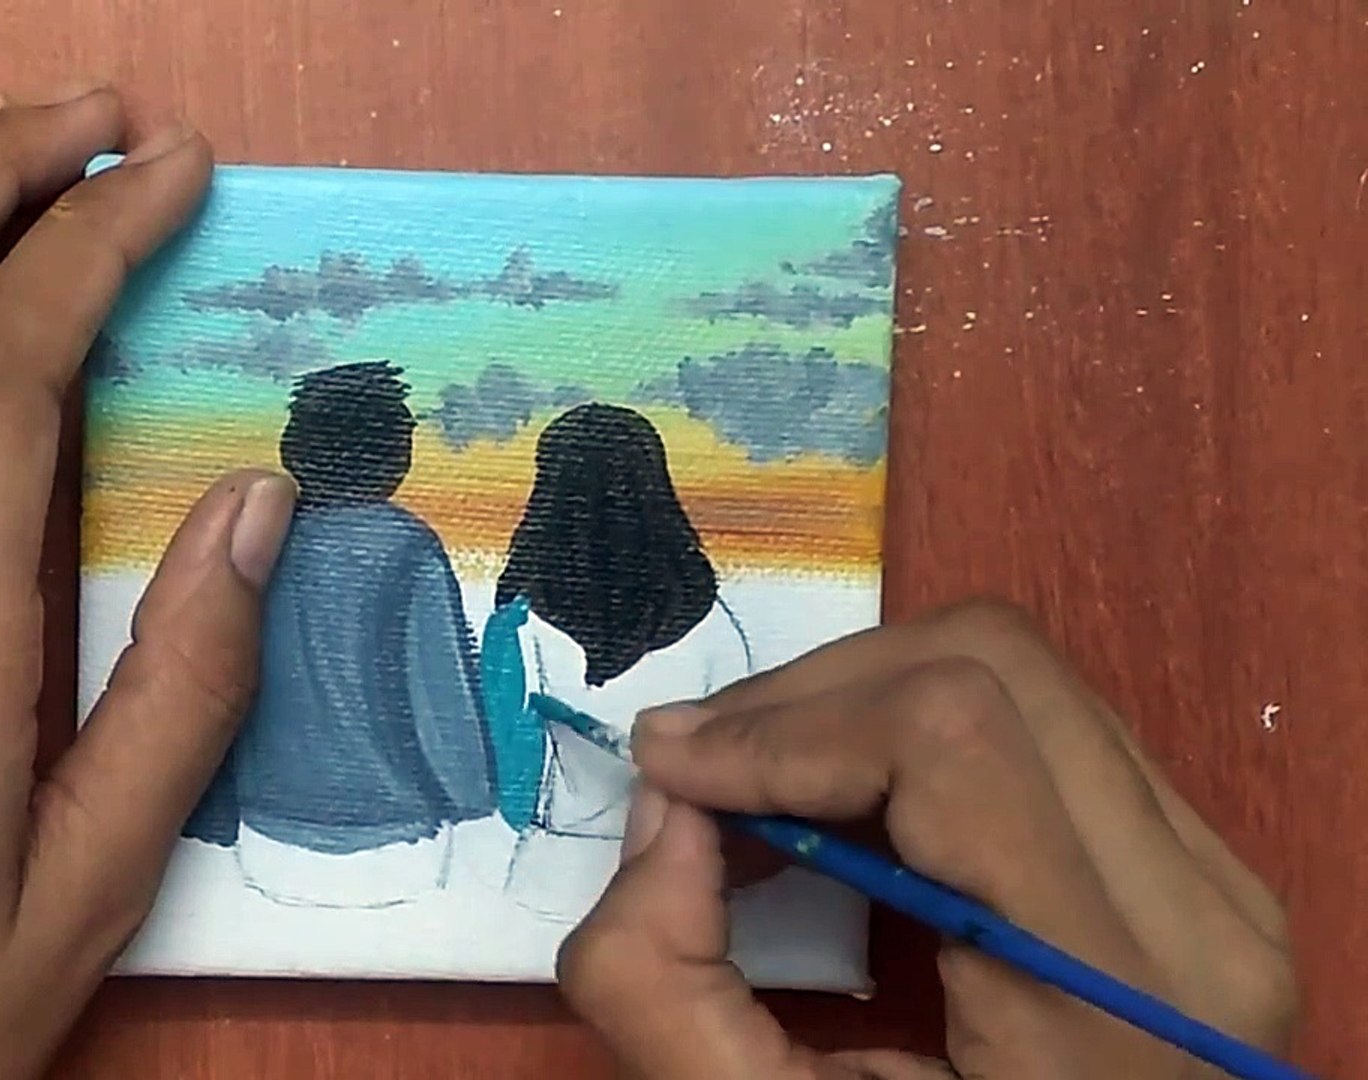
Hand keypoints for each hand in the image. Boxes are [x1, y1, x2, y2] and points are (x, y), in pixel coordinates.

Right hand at [558, 601, 1296, 1078]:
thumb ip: (666, 991)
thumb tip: (661, 807)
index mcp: (1096, 1005)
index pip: (949, 742)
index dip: (784, 729)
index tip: (671, 768)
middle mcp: (1193, 918)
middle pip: (992, 668)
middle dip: (812, 697)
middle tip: (703, 770)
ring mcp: (1220, 885)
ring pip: (1027, 674)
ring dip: (862, 699)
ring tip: (764, 781)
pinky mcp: (1212, 872)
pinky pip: (1057, 725)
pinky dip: (922, 730)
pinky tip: (852, 803)